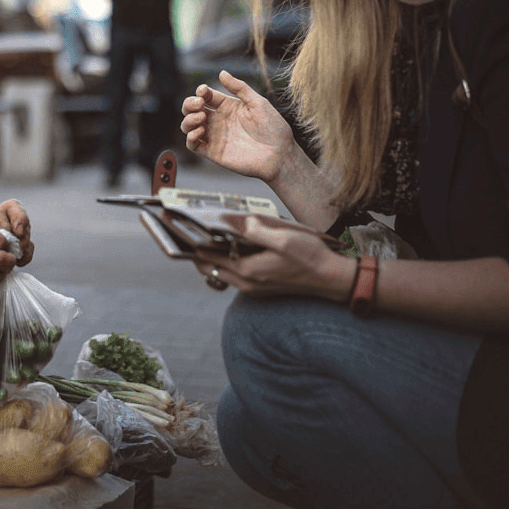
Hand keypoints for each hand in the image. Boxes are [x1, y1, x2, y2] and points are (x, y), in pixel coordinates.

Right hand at [180, 70, 297, 181]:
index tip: (204, 91)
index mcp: (228, 107)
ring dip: (188, 120)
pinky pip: (193, 145)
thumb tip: (221, 72)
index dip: (201, 91)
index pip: (206, 96)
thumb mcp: (258, 103)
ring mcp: (215, 137)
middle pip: (193, 109)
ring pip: (188, 126)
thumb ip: (240, 88)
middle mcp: (219, 121)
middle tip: (199, 104)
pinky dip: (190, 137)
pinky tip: (200, 131)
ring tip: (200, 118)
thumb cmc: (273, 128)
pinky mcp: (213, 153)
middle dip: (189, 103)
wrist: (280, 155)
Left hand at [193, 214, 353, 301]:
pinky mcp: (259, 287)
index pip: (205, 256)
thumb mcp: (283, 238)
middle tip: (188, 227)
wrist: (331, 279)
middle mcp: (245, 283)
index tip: (177, 225)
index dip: (190, 240)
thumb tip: (227, 220)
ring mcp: (251, 287)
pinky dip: (226, 260)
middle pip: (207, 265)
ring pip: (218, 270)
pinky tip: (233, 244)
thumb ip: (253, 229)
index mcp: (247, 271)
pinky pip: (232, 273)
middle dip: (196, 248)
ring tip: (208, 233)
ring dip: (211, 254)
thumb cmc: (310, 256)